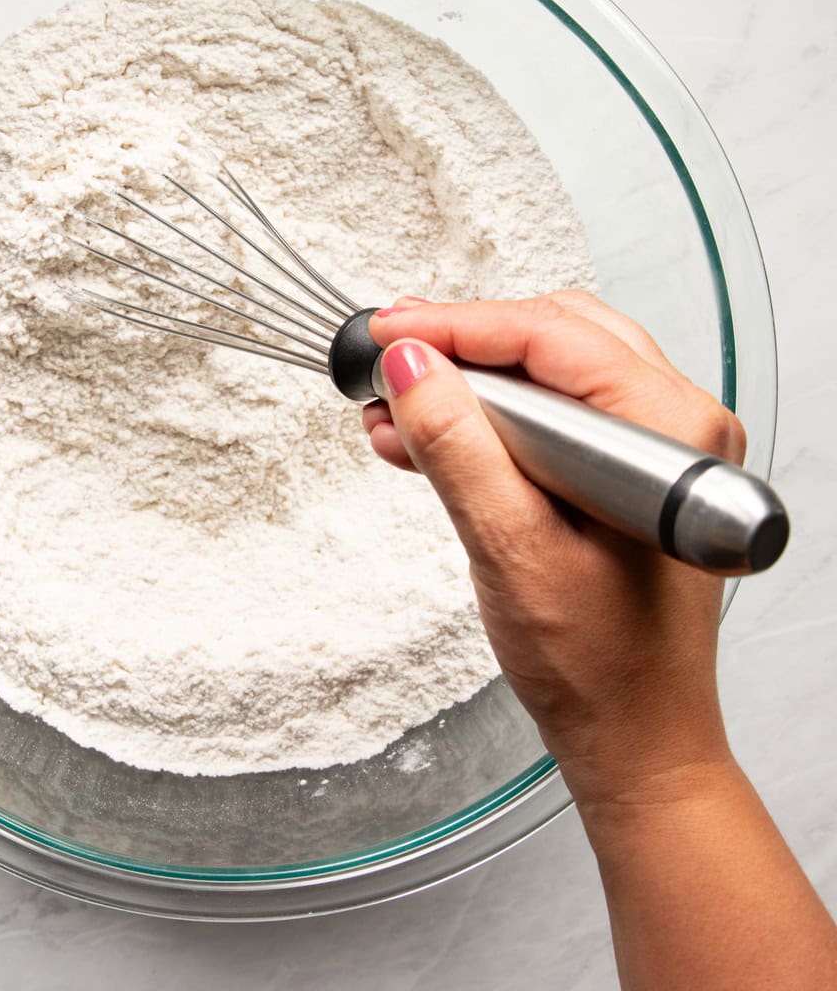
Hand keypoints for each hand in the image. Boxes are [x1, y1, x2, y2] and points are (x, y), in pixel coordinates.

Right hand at [362, 292, 745, 809]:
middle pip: (550, 338)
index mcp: (668, 430)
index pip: (548, 336)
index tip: (387, 333)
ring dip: (464, 384)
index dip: (456, 327)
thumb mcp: (508, 547)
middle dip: (460, 347)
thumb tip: (409, 365)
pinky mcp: (619, 469)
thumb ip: (457, 445)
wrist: (630, 733)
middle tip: (387, 359)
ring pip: (543, 372)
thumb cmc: (597, 663)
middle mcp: (673, 424)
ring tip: (393, 406)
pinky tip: (423, 434)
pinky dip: (483, 420)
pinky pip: (545, 415)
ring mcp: (650, 445)